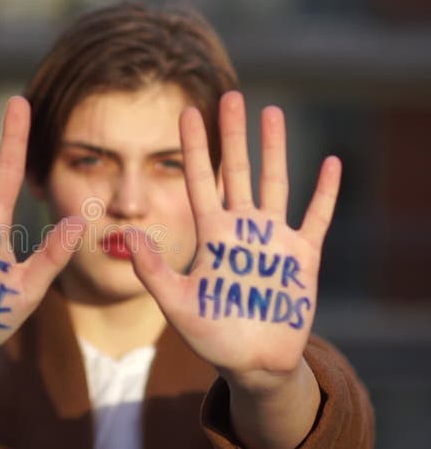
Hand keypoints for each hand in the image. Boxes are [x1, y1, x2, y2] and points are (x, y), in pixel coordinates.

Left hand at [126, 91, 340, 385]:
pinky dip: (324, 193)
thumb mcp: (176, 302)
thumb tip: (127, 234)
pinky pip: (315, 218)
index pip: (199, 181)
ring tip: (271, 112)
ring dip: (274, 149)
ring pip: (273, 184)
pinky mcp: (301, 258)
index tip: (186, 112)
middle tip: (230, 95)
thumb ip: (152, 269)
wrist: (251, 363)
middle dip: (233, 135)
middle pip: (236, 172)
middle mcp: (241, 230)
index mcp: (211, 236)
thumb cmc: (211, 335)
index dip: (193, 148)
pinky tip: (331, 163)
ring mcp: (273, 240)